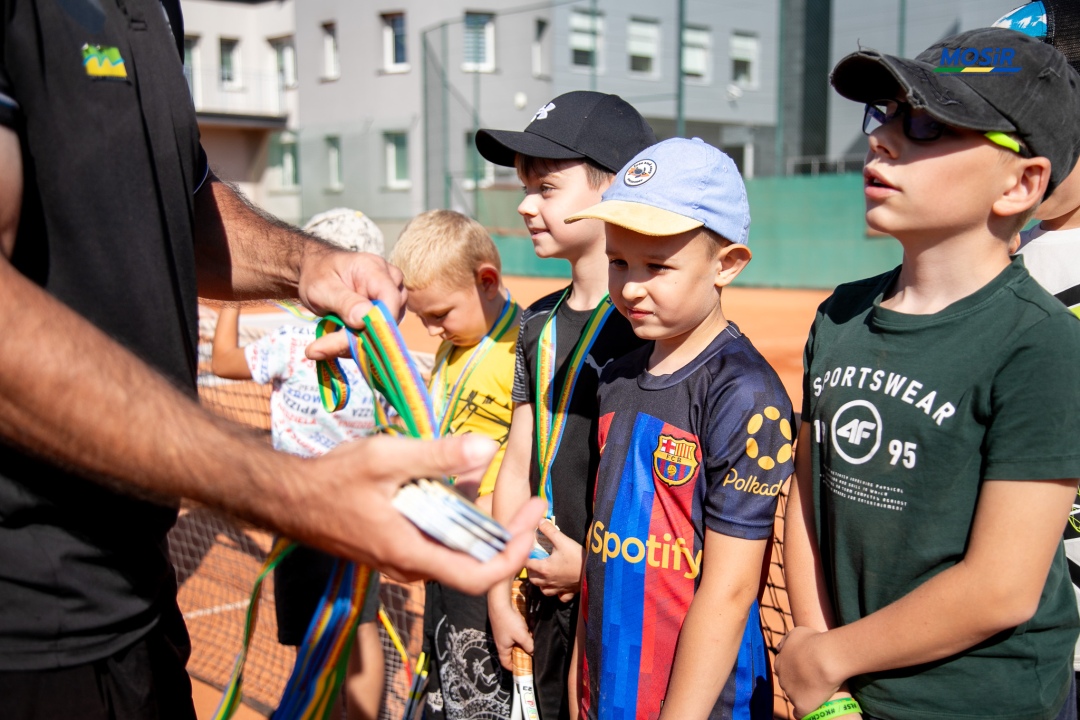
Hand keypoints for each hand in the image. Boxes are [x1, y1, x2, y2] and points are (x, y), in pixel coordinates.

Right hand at [281, 433, 546, 594]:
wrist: (288, 497)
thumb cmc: (332, 480)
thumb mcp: (386, 459)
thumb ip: (438, 455)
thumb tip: (487, 449)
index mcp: (411, 554)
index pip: (478, 577)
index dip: (514, 553)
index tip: (531, 519)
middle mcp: (410, 566)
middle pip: (473, 563)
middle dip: (506, 534)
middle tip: (529, 501)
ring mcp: (402, 559)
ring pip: (456, 551)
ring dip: (482, 525)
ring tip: (501, 490)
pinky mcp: (396, 546)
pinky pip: (438, 539)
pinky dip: (458, 518)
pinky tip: (462, 484)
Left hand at [298, 247, 406, 359]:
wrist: (316, 273)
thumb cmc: (318, 275)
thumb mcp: (322, 288)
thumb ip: (344, 303)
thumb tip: (363, 320)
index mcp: (374, 268)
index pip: (391, 298)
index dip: (380, 322)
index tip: (357, 340)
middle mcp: (389, 280)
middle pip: (390, 316)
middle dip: (363, 336)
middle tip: (326, 346)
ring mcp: (391, 296)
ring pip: (385, 328)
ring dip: (359, 342)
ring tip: (328, 343)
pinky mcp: (387, 311)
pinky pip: (379, 332)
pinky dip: (358, 342)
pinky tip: (338, 341)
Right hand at [488, 592, 533, 669]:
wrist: (500, 603)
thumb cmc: (509, 621)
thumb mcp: (521, 635)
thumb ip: (529, 645)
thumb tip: (533, 652)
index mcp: (502, 648)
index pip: (506, 663)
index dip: (513, 668)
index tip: (522, 669)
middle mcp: (501, 642)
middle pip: (511, 652)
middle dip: (521, 653)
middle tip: (530, 653)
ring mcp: (502, 633)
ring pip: (514, 641)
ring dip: (522, 641)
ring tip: (531, 639)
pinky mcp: (504, 624)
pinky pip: (514, 632)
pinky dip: (521, 632)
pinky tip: (528, 628)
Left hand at [524, 519, 582, 602]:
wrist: (595, 572)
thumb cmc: (577, 557)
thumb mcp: (563, 540)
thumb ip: (549, 531)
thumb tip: (539, 521)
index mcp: (544, 568)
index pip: (526, 564)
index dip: (524, 557)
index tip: (526, 551)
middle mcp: (548, 581)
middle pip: (532, 579)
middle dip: (531, 571)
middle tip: (535, 561)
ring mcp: (558, 589)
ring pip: (543, 590)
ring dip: (541, 583)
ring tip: (544, 574)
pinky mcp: (568, 592)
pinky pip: (559, 596)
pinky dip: (556, 593)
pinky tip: (558, 586)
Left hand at [775, 627, 842, 717]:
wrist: (825, 657)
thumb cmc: (814, 641)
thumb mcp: (796, 633)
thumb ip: (787, 641)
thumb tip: (780, 647)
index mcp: (779, 663)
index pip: (784, 670)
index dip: (796, 670)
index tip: (807, 669)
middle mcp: (782, 679)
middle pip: (788, 684)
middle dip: (797, 683)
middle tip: (813, 680)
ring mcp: (790, 693)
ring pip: (794, 697)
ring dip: (803, 695)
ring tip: (816, 693)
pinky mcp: (801, 705)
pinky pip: (799, 713)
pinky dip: (804, 711)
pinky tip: (812, 709)